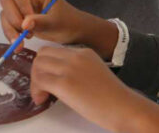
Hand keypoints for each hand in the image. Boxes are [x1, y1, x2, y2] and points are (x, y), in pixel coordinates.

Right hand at [0, 0, 86, 48]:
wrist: (71, 31)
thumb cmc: (67, 21)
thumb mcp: (56, 22)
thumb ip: (41, 21)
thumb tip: (25, 24)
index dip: (19, 3)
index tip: (28, 19)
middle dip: (12, 17)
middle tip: (24, 32)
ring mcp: (20, 7)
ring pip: (4, 13)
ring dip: (10, 29)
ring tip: (22, 42)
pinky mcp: (18, 19)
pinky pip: (7, 25)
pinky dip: (10, 35)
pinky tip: (19, 45)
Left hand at [31, 46, 158, 132]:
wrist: (123, 107)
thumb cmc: (112, 98)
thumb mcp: (94, 74)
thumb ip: (77, 70)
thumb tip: (57, 79)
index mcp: (84, 53)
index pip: (54, 51)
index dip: (46, 65)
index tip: (47, 80)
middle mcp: (76, 56)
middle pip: (42, 54)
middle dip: (37, 71)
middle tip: (42, 88)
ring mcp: (70, 68)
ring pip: (38, 65)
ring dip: (35, 81)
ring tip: (42, 96)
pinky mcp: (65, 83)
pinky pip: (40, 80)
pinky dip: (36, 90)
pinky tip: (42, 100)